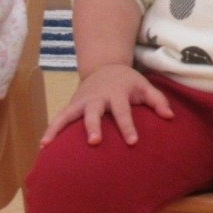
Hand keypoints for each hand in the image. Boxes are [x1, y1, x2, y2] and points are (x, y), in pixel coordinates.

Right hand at [40, 63, 172, 146]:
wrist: (106, 66)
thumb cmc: (128, 82)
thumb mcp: (145, 86)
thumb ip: (158, 101)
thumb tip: (170, 117)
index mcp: (118, 93)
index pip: (124, 112)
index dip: (128, 126)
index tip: (132, 142)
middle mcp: (98, 97)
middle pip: (95, 112)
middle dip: (94, 126)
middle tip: (94, 141)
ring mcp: (83, 101)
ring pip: (70, 114)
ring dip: (60, 128)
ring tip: (49, 144)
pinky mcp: (73, 105)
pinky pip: (60, 117)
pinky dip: (50, 129)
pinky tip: (42, 145)